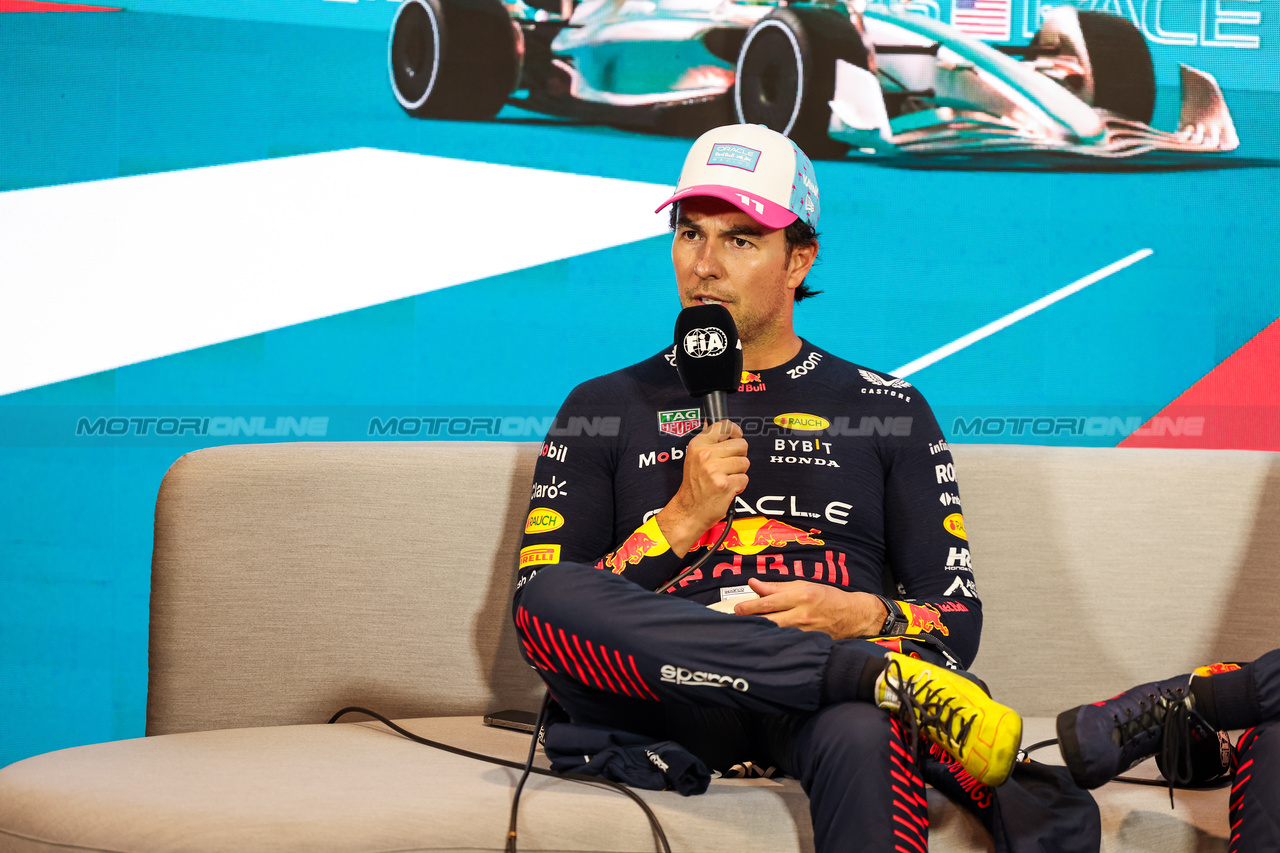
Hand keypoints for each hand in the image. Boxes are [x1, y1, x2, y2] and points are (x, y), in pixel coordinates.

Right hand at [655, 420, 748, 555]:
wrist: (689, 510)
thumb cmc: (694, 486)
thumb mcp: (694, 457)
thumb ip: (709, 442)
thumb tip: (721, 425)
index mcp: (698, 445)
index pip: (724, 426)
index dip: (735, 431)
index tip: (736, 436)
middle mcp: (706, 455)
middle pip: (741, 445)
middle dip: (739, 456)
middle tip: (728, 466)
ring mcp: (715, 470)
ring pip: (745, 462)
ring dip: (739, 472)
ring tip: (726, 478)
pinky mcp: (725, 485)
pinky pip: (744, 479)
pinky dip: (739, 486)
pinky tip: (727, 488)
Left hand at [733, 579, 888, 639]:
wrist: (853, 615)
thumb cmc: (827, 597)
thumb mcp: (803, 585)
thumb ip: (777, 587)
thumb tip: (754, 584)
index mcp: (801, 596)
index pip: (769, 602)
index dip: (751, 606)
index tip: (738, 609)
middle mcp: (802, 614)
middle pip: (770, 620)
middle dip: (751, 621)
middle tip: (737, 621)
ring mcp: (805, 631)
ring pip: (776, 633)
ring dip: (761, 632)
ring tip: (747, 631)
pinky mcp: (808, 642)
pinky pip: (787, 642)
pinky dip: (775, 640)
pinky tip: (765, 641)